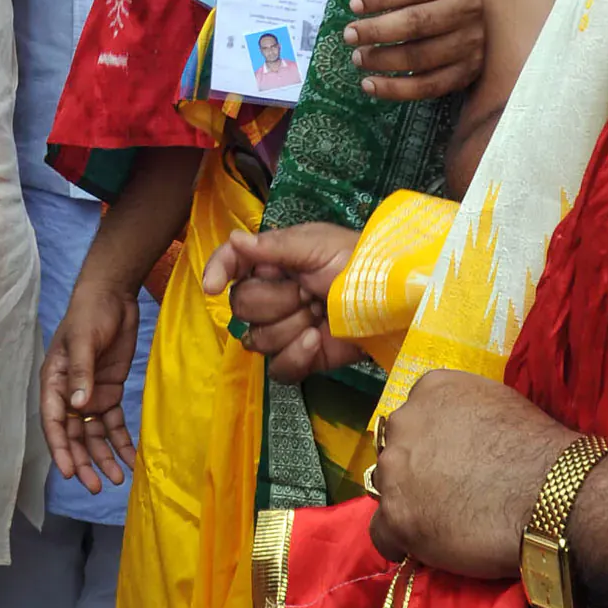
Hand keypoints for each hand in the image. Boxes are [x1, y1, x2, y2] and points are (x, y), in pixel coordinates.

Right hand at [40, 275, 141, 494]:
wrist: (114, 294)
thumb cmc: (90, 313)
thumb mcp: (83, 339)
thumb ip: (81, 371)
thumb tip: (78, 404)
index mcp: (54, 381)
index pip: (53, 421)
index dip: (60, 448)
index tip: (69, 472)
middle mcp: (69, 393)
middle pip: (73, 435)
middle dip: (84, 461)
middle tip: (98, 487)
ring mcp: (90, 394)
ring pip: (93, 434)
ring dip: (103, 457)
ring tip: (117, 480)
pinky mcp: (110, 392)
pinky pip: (113, 424)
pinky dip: (120, 442)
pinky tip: (130, 459)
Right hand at [207, 221, 364, 383]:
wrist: (395, 305)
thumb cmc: (360, 265)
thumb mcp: (318, 245)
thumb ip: (274, 246)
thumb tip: (234, 239)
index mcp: (274, 261)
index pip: (231, 264)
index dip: (217, 272)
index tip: (212, 287)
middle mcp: (274, 294)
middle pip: (241, 306)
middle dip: (276, 301)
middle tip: (308, 292)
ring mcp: (285, 330)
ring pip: (257, 339)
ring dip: (291, 327)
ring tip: (320, 315)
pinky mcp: (301, 359)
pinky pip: (278, 368)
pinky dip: (297, 356)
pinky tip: (317, 340)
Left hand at [343, 0, 484, 102]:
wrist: (465, 8)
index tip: (354, 5)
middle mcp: (470, 9)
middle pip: (419, 22)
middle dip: (378, 30)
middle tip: (349, 35)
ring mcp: (472, 43)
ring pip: (423, 57)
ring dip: (384, 60)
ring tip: (358, 57)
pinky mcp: (467, 72)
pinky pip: (430, 86)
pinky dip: (397, 90)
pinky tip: (369, 85)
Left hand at [368, 369, 567, 574]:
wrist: (554, 495)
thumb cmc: (542, 451)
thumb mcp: (499, 406)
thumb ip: (465, 418)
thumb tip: (462, 441)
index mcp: (430, 390)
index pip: (415, 418)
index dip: (432, 446)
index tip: (451, 465)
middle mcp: (404, 422)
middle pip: (397, 452)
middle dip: (417, 473)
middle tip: (450, 495)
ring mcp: (395, 469)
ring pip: (387, 491)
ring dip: (409, 506)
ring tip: (444, 524)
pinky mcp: (397, 516)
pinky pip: (382, 536)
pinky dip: (402, 543)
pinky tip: (428, 549)